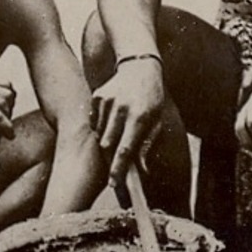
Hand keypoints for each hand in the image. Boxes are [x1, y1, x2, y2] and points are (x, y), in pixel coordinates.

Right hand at [0, 75, 16, 156]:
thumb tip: (14, 94)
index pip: (6, 84)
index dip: (10, 101)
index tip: (5, 113)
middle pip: (7, 95)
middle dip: (9, 111)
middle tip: (2, 124)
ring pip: (3, 106)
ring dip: (7, 121)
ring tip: (0, 130)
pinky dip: (6, 128)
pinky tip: (7, 135)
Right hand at [90, 58, 165, 184]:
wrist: (139, 67)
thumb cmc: (151, 98)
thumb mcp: (156, 120)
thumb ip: (147, 144)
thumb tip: (141, 169)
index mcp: (139, 116)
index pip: (125, 149)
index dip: (119, 169)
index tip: (114, 184)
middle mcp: (121, 109)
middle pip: (108, 145)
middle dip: (111, 159)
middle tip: (116, 167)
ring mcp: (107, 101)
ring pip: (100, 135)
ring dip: (107, 141)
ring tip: (119, 132)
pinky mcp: (97, 96)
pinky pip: (94, 122)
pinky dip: (101, 127)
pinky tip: (112, 119)